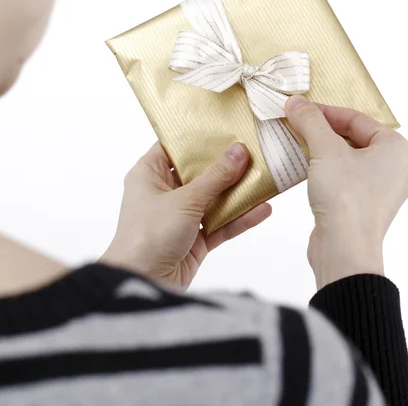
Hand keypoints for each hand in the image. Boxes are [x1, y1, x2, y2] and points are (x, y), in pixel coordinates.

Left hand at [100, 142, 271, 288]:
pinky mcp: (195, 240)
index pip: (174, 147)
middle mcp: (164, 193)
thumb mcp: (184, 200)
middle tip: (255, 147)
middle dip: (226, 164)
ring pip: (214, 199)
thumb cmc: (148, 235)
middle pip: (200, 172)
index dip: (198, 137)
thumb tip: (239, 150)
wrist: (141, 283)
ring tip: (266, 176)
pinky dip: (240, 218)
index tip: (225, 125)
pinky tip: (263, 209)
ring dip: (238, 192)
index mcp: (149, 174)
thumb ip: (215, 177)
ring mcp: (180, 217)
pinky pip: (220, 224)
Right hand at [285, 95, 407, 288]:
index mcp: (398, 150)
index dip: (326, 112)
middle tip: (297, 125)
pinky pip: (344, 180)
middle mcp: (395, 170)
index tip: (300, 109)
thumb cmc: (346, 198)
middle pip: (354, 138)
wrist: (344, 249)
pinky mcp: (363, 208)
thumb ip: (311, 121)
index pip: (358, 119)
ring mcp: (380, 191)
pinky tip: (305, 170)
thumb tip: (296, 102)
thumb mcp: (325, 150)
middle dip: (323, 131)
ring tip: (298, 144)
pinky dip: (325, 171)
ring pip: (348, 160)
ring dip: (322, 151)